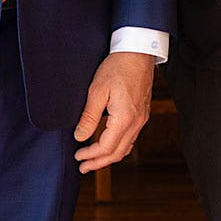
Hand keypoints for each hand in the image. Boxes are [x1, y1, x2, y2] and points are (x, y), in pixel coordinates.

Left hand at [73, 52, 156, 172]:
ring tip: (94, 160)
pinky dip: (118, 147)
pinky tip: (108, 145)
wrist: (138, 52)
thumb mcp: (97, 90)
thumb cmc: (117, 67)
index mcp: (124, 118)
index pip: (106, 147)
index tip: (77, 157)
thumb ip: (89, 116)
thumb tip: (80, 137)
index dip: (91, 156)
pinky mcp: (142, 114)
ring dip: (109, 156)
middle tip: (83, 168)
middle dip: (99, 163)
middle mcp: (136, 122)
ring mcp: (142, 119)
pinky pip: (131, 138)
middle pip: (117, 153)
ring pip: (125, 147)